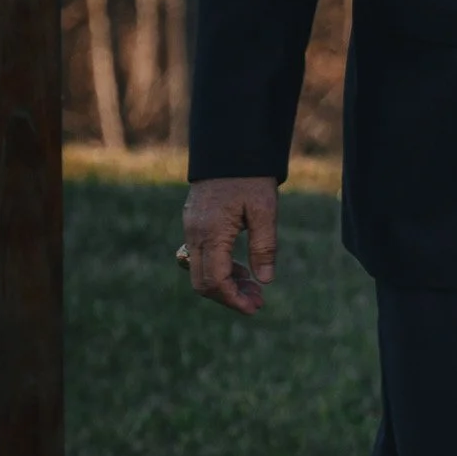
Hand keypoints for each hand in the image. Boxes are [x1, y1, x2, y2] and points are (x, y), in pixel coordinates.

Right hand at [181, 176, 279, 315]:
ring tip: (254, 288)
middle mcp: (195, 234)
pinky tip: (240, 269)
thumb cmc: (251, 178)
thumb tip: (266, 281)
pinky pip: (200, 257)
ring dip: (225, 284)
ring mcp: (190, 229)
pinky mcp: (193, 224)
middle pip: (203, 283)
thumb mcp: (265, 210)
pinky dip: (218, 268)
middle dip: (229, 297)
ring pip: (200, 272)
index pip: (216, 280)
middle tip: (258, 301)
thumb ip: (264, 246)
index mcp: (211, 233)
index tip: (256, 307)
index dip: (234, 299)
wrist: (230, 148)